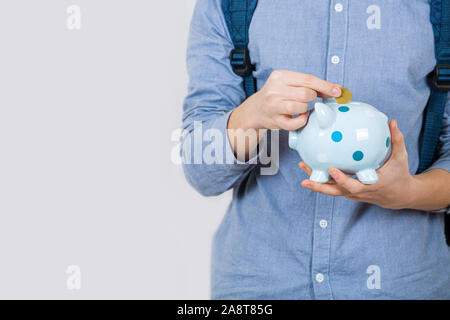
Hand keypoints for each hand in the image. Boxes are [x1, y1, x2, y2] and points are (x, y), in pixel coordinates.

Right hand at [229, 70, 341, 131]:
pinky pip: (294, 123)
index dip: (325, 86)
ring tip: (301, 108)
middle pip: (306, 93)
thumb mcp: (290, 84)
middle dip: (313, 98)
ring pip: (300, 107)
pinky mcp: (274, 120)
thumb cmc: (277, 95)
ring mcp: (273, 106)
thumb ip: (311, 85)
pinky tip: (300, 117)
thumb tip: (336, 88)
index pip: (308, 79)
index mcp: (280, 76)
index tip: (337, 91)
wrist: (256, 110)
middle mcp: (274, 90)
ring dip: (305, 109)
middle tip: (308, 99)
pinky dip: (302, 121)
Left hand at [299, 120, 416, 209]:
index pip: (353, 186)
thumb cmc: (400, 175)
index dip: (342, 180)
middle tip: (305, 180)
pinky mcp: (348, 192)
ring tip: (303, 166)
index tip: (332, 170)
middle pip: (335, 192)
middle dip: (320, 187)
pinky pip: (332, 186)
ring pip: (331, 189)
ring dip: (316, 181)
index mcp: (370, 186)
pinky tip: (310, 165)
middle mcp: (358, 192)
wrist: (399, 196)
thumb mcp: (401, 159)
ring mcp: (352, 194)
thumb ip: (396, 141)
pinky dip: (321, 179)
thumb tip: (392, 122)